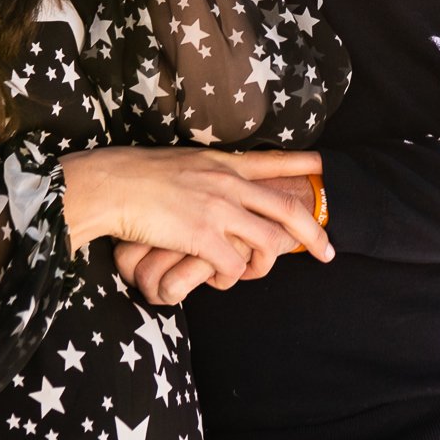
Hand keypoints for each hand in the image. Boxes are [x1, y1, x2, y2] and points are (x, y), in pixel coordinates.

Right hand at [61, 146, 327, 296]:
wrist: (110, 183)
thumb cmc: (136, 174)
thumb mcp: (183, 161)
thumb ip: (208, 173)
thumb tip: (220, 185)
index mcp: (223, 163)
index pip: (275, 161)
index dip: (303, 167)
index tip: (325, 169)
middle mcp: (228, 182)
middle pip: (288, 208)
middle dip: (314, 233)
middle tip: (329, 252)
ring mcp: (218, 208)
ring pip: (269, 242)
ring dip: (267, 265)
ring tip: (254, 273)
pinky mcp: (202, 235)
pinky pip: (234, 266)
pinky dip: (231, 278)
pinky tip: (220, 278)